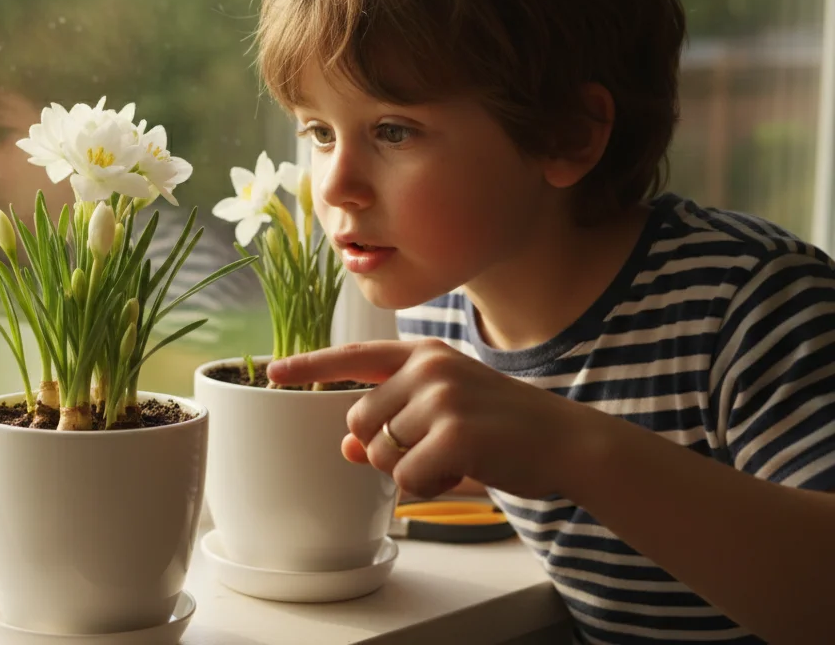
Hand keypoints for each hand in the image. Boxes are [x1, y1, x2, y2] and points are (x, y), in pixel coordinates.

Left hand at [267, 339, 602, 499]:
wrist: (567, 441)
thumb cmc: (503, 429)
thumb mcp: (444, 416)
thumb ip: (393, 423)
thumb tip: (347, 446)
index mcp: (424, 354)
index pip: (354, 356)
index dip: (310, 366)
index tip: (273, 372)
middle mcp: (428, 367)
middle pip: (360, 420)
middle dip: (386, 448)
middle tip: (436, 449)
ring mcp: (441, 396)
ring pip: (379, 451)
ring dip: (408, 469)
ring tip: (453, 458)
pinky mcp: (454, 432)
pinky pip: (406, 477)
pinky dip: (428, 487)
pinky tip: (461, 472)